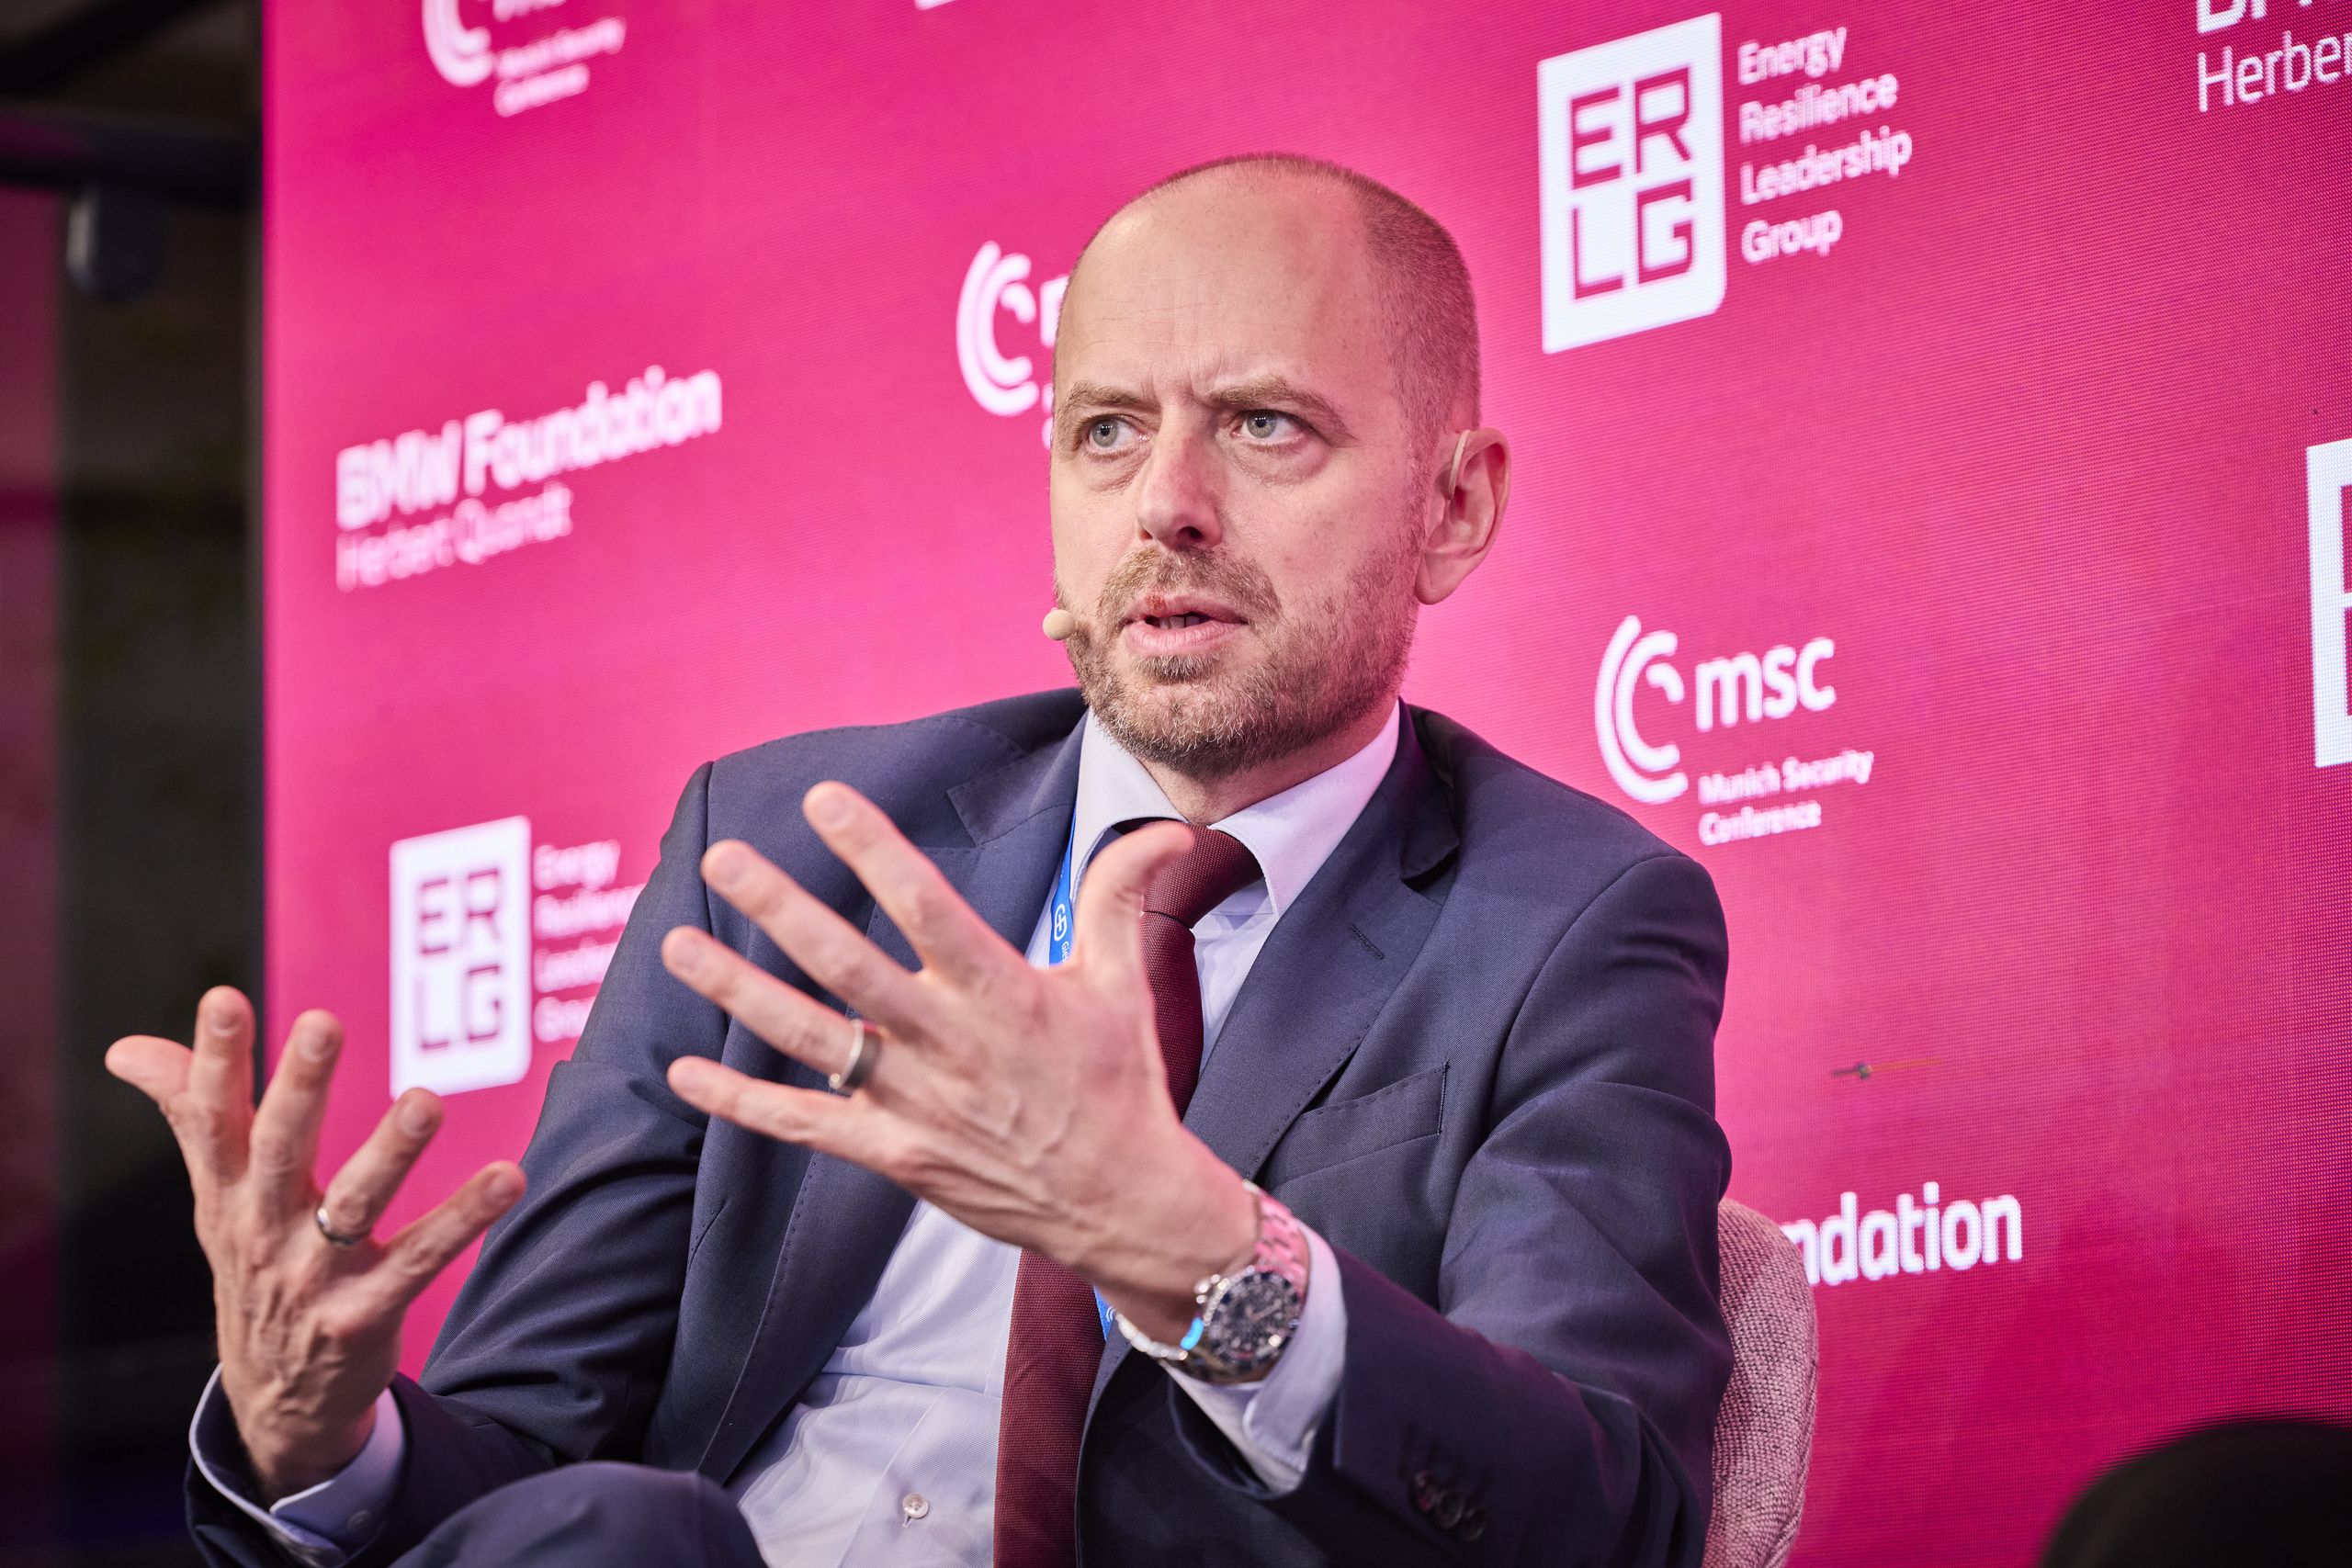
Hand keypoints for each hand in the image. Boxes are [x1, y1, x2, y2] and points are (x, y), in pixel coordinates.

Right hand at [106, 988, 523, 1500]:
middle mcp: (265, 1230)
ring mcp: (315, 1277)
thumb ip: (188, 1111)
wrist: (276, 1400)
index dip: (216, 1062)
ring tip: (426, 1100)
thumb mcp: (215, 1195)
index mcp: (227, 1194)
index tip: (221, 999)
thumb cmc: (254, 1261)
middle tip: (322, 1023)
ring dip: (391, 1152)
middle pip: (279, 1150)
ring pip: (355, 1206)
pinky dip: (463, 1220)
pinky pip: (420, 1261)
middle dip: (299, 1088)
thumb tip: (124, 1047)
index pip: (211, 1119)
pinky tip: (508, 1177)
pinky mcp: (366, 1315)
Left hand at [658, 782, 1256, 1342]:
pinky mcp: (896, 1155)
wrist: (1124, 1202)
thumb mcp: (1123, 982)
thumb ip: (1121, 896)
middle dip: (781, 907)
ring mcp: (917, 1103)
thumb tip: (1168, 830)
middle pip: (849, 966)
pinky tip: (685, 1072)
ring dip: (739, 990)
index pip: (927, 905)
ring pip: (811, 1040)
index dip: (874, 849)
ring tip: (679, 944)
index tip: (823, 799)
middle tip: (723, 857)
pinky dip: (741, 1102)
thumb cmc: (1120, 1083)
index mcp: (1005, 991)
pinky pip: (806, 1125)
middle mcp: (951, 1043)